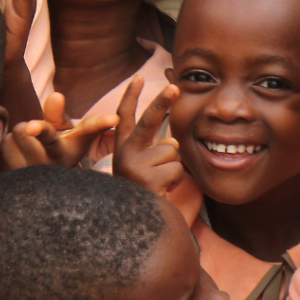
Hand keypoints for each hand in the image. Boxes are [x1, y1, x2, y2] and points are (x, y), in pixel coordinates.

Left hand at [2, 91, 118, 168]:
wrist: (48, 182)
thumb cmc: (61, 147)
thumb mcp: (65, 131)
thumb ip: (58, 113)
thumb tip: (55, 95)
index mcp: (72, 150)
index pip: (82, 132)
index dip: (99, 123)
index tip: (115, 118)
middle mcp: (54, 164)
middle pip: (28, 128)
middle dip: (30, 126)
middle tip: (38, 133)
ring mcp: (34, 173)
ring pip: (15, 134)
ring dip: (20, 134)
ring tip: (32, 144)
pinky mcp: (16, 175)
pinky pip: (6, 144)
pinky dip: (11, 144)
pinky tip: (22, 154)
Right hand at [111, 77, 184, 194]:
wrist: (131, 223)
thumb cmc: (142, 190)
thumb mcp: (143, 165)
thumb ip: (155, 147)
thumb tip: (174, 139)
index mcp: (122, 147)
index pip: (125, 116)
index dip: (131, 96)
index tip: (139, 76)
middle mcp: (124, 154)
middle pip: (148, 122)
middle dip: (162, 102)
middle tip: (175, 86)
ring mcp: (135, 166)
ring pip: (171, 149)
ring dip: (172, 165)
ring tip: (159, 181)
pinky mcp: (148, 180)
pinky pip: (177, 168)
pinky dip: (175, 179)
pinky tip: (161, 189)